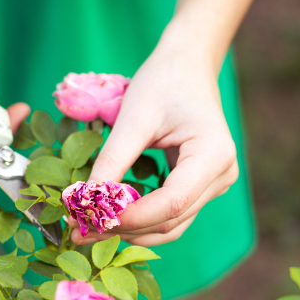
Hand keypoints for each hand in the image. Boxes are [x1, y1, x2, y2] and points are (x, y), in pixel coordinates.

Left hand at [71, 39, 238, 246]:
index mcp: (214, 154)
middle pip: (171, 220)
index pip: (172, 203)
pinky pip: (170, 215)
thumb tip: (85, 200)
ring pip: (171, 226)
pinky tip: (109, 219)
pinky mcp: (200, 189)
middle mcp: (221, 176)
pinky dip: (140, 221)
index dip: (132, 217)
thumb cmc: (163, 83)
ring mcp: (214, 185)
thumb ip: (113, 160)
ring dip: (130, 231)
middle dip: (124, 228)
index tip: (92, 219)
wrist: (186, 67)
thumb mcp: (133, 118)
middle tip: (79, 230)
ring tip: (89, 229)